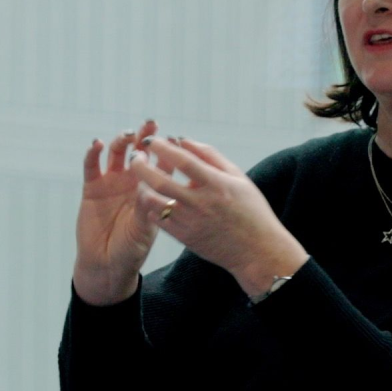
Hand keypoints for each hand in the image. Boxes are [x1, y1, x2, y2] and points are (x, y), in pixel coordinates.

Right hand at [74, 121, 163, 306]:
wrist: (106, 264)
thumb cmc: (131, 249)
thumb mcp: (144, 229)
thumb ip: (146, 208)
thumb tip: (147, 187)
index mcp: (150, 190)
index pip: (161, 164)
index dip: (167, 150)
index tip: (173, 138)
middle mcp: (132, 181)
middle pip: (139, 152)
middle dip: (145, 136)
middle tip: (150, 124)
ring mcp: (111, 183)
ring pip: (116, 154)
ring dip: (121, 141)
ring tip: (127, 136)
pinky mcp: (92, 187)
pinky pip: (92, 166)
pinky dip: (93, 153)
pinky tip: (97, 144)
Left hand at [135, 137, 309, 299]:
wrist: (257, 250)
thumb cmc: (251, 210)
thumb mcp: (238, 177)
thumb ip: (210, 156)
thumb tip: (183, 140)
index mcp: (216, 184)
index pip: (183, 161)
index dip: (163, 148)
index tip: (151, 140)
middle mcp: (201, 203)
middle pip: (160, 181)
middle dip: (141, 166)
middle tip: (135, 156)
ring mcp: (190, 222)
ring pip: (154, 202)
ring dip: (142, 187)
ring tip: (139, 178)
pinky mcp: (184, 237)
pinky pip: (158, 219)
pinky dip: (151, 206)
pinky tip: (152, 197)